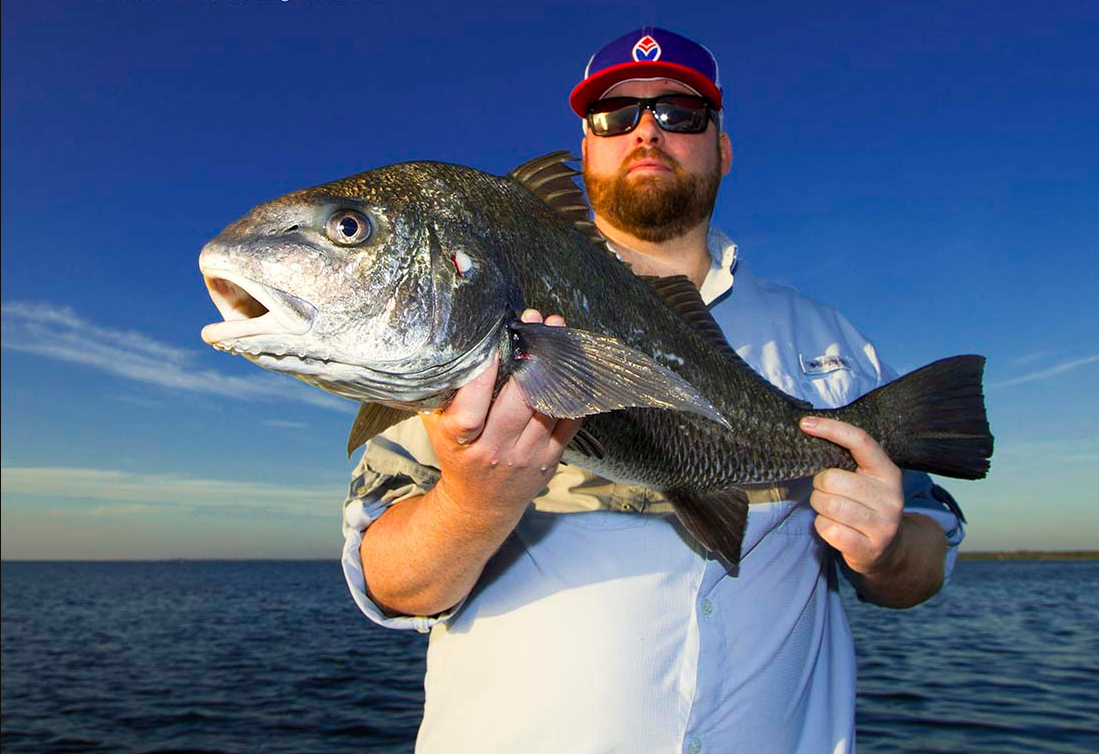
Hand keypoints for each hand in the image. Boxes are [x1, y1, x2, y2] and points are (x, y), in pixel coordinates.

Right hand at [420, 310, 582, 522]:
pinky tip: (572, 361)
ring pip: (549, 405)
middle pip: (519, 401)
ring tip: (556, 331)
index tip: (495, 341)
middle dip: (529, 357)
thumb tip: (449, 346)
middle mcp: (495, 450)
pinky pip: (570, 419)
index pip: (471, 408)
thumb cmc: (457, 455)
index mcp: (461, 442)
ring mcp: (527, 455)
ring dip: (556, 365)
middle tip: (534, 322)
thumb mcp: (437, 429)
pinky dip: (574, 388)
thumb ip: (443, 395)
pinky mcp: (551, 457)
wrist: (481, 504)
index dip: (484, 374)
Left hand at [798, 416, 904, 575]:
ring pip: (827, 504)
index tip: (804, 424)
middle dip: (819, 486)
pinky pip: (828, 529)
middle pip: (831, 478)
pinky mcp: (869, 548)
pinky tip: (836, 528)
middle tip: (829, 493)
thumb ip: (847, 461)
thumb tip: (809, 433)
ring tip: (832, 511)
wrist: (890, 549)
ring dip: (820, 507)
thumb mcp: (867, 480)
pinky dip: (823, 527)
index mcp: (888, 472)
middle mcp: (890, 496)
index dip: (831, 429)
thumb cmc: (867, 506)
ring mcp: (882, 524)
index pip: (860, 441)